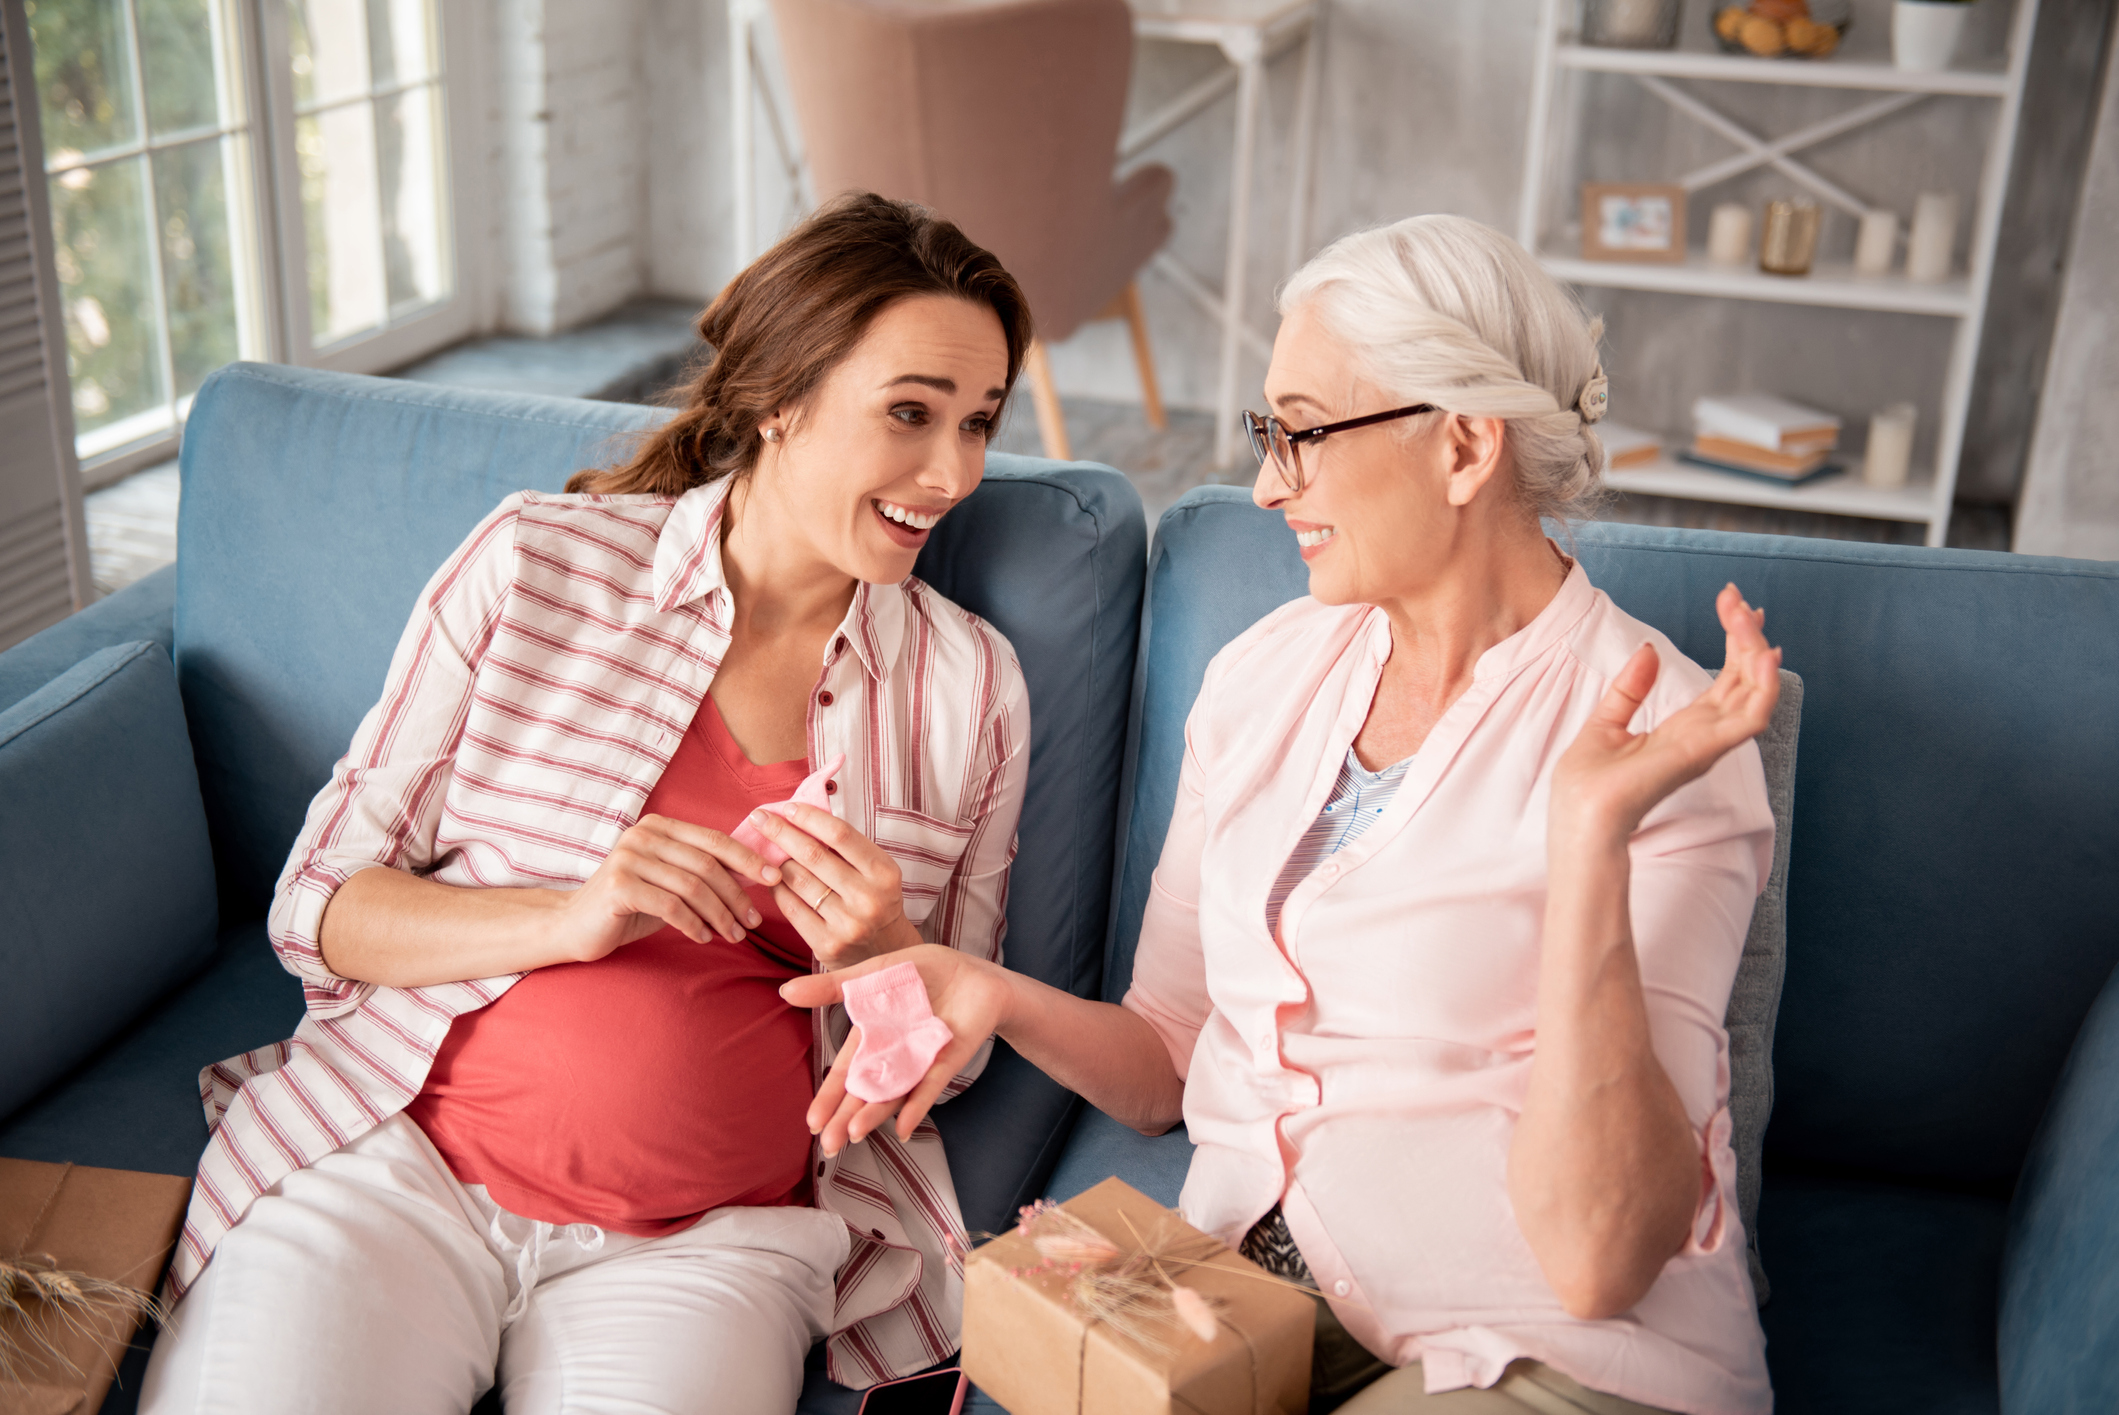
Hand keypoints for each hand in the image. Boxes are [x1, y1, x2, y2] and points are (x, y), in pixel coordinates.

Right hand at [552, 814, 781, 961]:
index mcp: (660, 826)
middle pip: (707, 864)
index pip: (715, 839)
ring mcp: (629, 859)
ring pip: (693, 887)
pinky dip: (693, 924)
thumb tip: (757, 872)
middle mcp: (643, 836)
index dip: (748, 858)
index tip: (775, 878)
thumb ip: (703, 871)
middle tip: (754, 921)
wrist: (573, 925)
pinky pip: (671, 906)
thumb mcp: (670, 881)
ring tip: (734, 934)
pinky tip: (704, 937)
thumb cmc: (630, 904)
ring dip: (720, 914)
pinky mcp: (619, 886)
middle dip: (737, 895)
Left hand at [743, 803, 917, 967]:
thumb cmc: (875, 899)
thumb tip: (800, 816)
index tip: (788, 808)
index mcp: (884, 872)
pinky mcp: (827, 944)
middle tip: (759, 818)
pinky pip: (790, 907)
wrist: (885, 950)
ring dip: (776, 861)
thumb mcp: (876, 871)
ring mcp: (847, 923)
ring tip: (766, 850)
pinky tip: (771, 878)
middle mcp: (868, 898)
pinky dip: (777, 888)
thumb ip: (846, 848)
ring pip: (797, 880)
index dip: (810, 817)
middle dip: (780, 832)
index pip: (840, 834)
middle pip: (813, 855)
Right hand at [780, 944, 1015, 1154]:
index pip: (846, 1070)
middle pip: (866, 1090)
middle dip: (845, 1117)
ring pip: (893, 1092)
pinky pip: (930, 1084)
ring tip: (853, 1136)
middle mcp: (893, 1055)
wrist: (974, 972)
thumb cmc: (920, 974)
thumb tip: (784, 993)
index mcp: (872, 1037)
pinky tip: (904, 1127)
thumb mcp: (871, 974)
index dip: (829, 1095)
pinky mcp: (947, 1058)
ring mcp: (920, 1059)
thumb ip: (832, 987)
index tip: (811, 1122)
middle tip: (827, 1145)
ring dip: (874, 1114)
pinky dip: (917, 1104)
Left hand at [1551, 583, 1780, 843]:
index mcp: (1685, 728)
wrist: (1579, 819)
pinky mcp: (1703, 753)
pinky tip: (1763, 655)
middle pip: (1744, 679)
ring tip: (1748, 617)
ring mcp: (1708, 745)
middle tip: (1739, 599)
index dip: (1735, 641)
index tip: (1731, 603)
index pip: (1726, 679)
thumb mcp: (1606, 723)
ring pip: (1754, 693)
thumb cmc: (1590, 786)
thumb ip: (1630, 690)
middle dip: (1747, 636)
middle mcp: (1704, 735)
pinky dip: (1763, 688)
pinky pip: (1749, 720)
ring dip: (1756, 652)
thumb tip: (1648, 649)